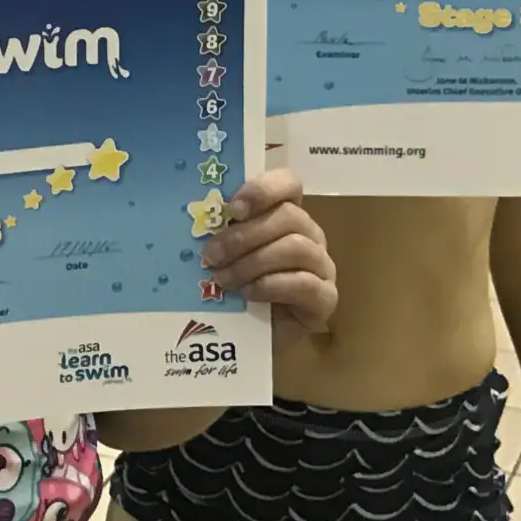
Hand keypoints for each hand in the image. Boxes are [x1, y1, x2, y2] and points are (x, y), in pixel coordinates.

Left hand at [200, 167, 336, 342]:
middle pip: (289, 216)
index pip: (288, 184)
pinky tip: (249, 294)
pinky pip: (305, 283)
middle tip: (211, 255)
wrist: (250, 336)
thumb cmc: (235, 287)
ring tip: (224, 279)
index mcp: (285, 214)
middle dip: (244, 235)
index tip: (232, 208)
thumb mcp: (223, 254)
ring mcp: (322, 266)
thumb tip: (194, 218)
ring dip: (253, 262)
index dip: (263, 190)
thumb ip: (219, 232)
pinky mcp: (326, 298)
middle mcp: (309, 235)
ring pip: (296, 247)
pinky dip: (271, 286)